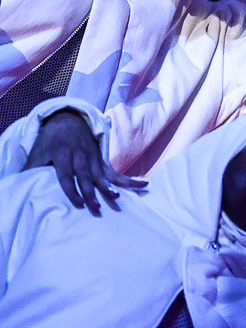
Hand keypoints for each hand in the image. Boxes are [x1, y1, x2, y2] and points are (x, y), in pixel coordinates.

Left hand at [23, 109, 145, 214]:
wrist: (68, 120)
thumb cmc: (50, 141)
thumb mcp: (38, 152)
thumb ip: (32, 168)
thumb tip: (20, 183)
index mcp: (63, 154)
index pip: (67, 175)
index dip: (72, 190)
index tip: (77, 203)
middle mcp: (81, 156)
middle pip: (86, 177)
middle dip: (92, 192)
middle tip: (97, 207)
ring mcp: (94, 159)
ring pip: (103, 176)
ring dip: (111, 187)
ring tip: (117, 198)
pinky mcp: (102, 162)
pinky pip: (117, 173)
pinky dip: (130, 180)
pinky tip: (144, 185)